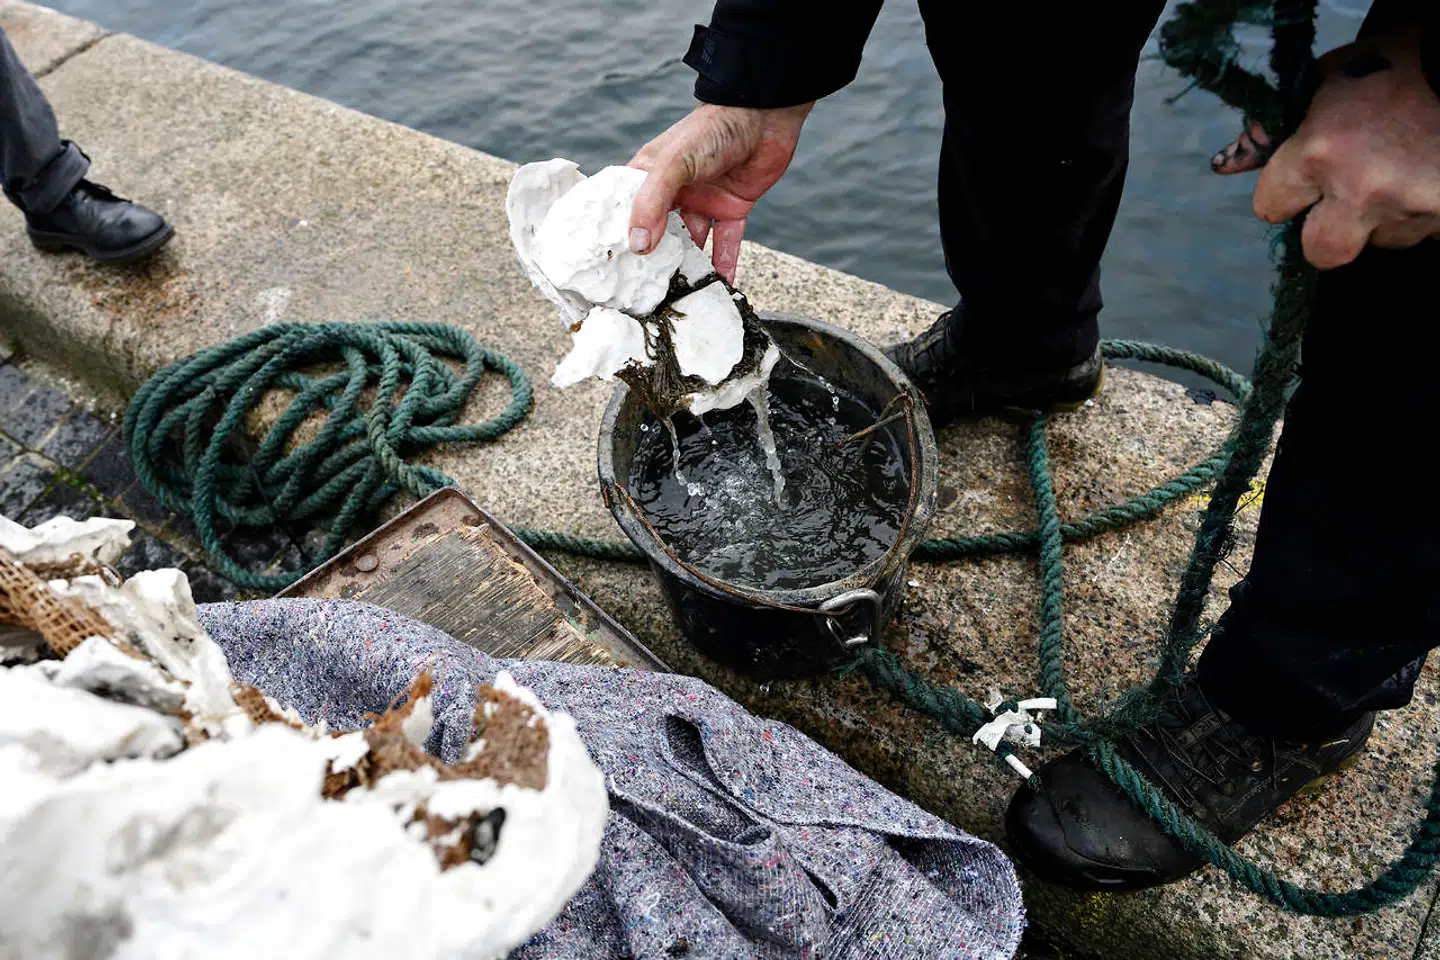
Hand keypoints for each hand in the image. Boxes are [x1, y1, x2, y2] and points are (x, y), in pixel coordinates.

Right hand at [627, 102, 812, 282]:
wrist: (766, 116)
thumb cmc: (712, 130)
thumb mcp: (673, 164)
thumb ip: (652, 203)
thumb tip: (637, 246)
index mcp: (650, 175)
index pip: (627, 210)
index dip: (618, 237)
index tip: (609, 269)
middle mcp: (674, 191)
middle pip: (659, 232)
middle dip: (653, 261)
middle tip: (644, 294)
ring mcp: (703, 201)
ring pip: (693, 243)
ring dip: (689, 266)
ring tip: (681, 297)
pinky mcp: (732, 208)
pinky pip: (726, 242)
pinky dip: (725, 263)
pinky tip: (721, 287)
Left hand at [1212, 27, 1439, 268]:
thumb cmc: (1402, 63)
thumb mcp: (1331, 80)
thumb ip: (1277, 129)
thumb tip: (1227, 164)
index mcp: (1320, 150)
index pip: (1269, 206)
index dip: (1285, 194)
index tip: (1301, 183)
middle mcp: (1359, 188)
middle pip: (1322, 252)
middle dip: (1330, 231)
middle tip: (1349, 199)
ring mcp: (1408, 207)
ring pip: (1381, 239)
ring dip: (1385, 216)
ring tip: (1404, 170)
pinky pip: (1423, 233)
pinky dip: (1423, 212)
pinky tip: (1427, 177)